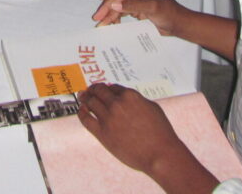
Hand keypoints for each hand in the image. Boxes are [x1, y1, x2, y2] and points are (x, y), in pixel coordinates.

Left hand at [79, 84, 194, 184]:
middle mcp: (117, 104)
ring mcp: (108, 118)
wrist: (159, 154)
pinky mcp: (102, 133)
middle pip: (99, 91)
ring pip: (91, 102)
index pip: (113, 87)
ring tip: (82, 97)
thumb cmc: (160, 133)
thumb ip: (137, 100)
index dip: (107, 88)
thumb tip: (127, 99)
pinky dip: (82, 112)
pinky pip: (86, 119)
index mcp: (130, 96)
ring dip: (85, 97)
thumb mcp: (152, 108)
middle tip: (89, 90)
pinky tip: (81, 110)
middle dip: (94, 89)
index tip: (104, 89)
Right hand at [92, 0, 184, 35]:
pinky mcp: (136, 9)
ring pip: (118, 5)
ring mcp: (136, 0)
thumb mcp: (152, 7)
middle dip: (108, 5)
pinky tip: (111, 24)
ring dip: (110, 13)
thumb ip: (133, 5)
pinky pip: (122, 12)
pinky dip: (116, 18)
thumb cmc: (170, 13)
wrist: (177, 25)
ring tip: (101, 23)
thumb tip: (116, 4)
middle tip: (99, 15)